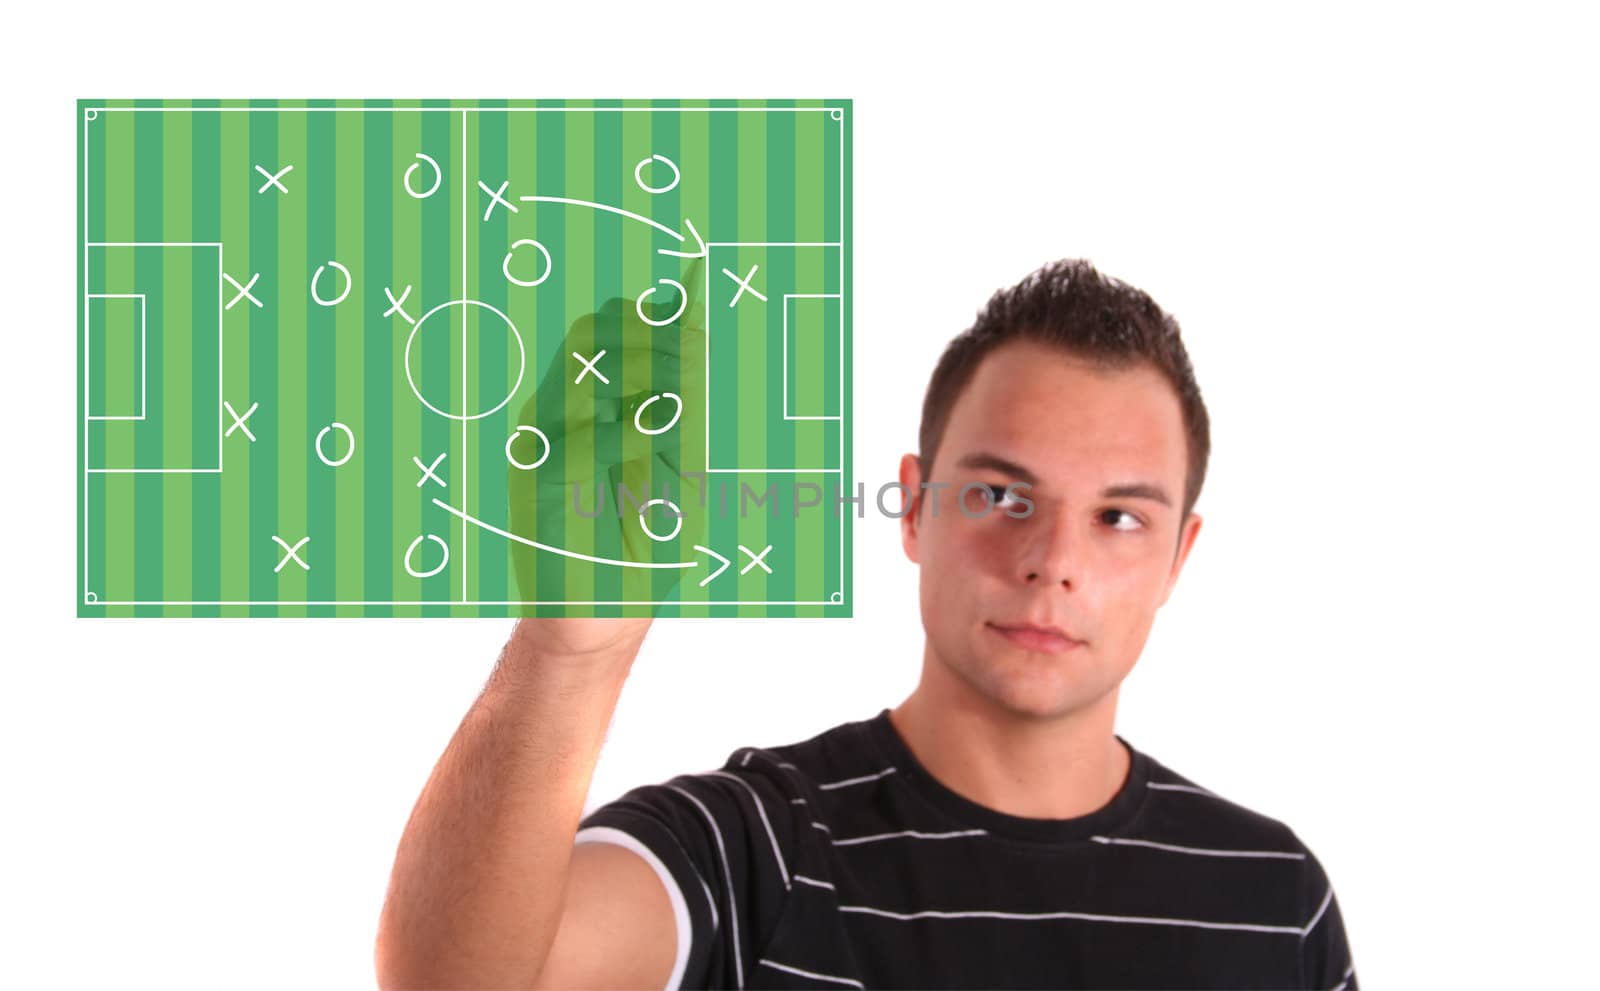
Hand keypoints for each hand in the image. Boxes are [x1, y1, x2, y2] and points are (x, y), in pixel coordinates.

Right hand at [506, 259, 706, 615]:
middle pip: (594, 332)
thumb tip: (688, 327)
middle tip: (690, 364)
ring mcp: (546, 441)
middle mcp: (566, 411)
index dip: (656, 318)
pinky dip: (624, 435)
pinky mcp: (536, 479)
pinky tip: (650, 444)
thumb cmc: (644, 544)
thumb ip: (679, 403)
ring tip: (675, 410)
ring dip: (641, 376)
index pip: (615, 327)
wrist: (607, 615)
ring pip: (584, 370)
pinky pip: (578, 439)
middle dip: (651, 339)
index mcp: (598, 402)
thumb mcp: (679, 464)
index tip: (697, 325)